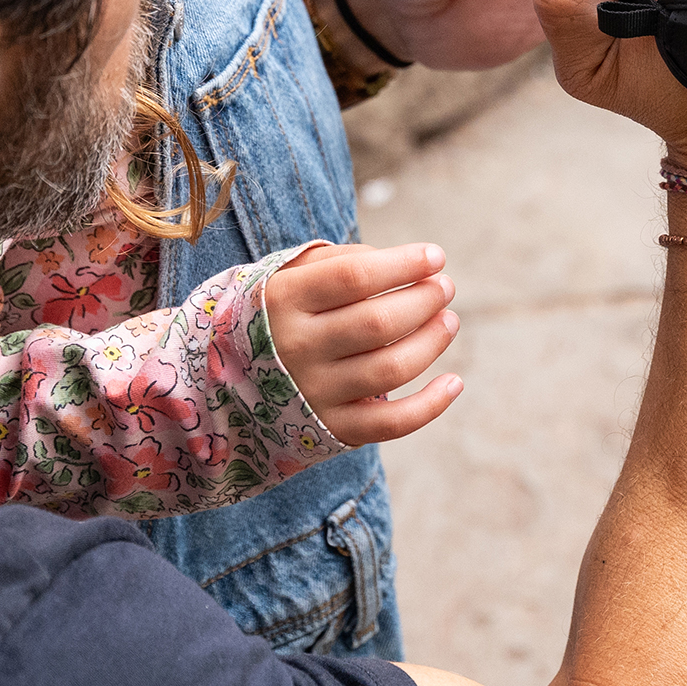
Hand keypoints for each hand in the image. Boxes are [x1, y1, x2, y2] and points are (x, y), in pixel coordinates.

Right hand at [264, 241, 461, 444]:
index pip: (354, 276)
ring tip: (450, 320)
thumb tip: (399, 264)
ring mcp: (315, 392)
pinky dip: (430, 405)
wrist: (232, 380)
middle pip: (377, 322)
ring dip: (432, 342)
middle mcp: (297, 348)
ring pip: (390, 368)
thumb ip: (340, 261)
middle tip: (445, 287)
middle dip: (424, 300)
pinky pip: (391, 424)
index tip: (435, 256)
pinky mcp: (334, 429)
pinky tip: (454, 382)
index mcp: (285, 300)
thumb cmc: (281, 314)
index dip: (403, 264)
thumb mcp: (292, 275)